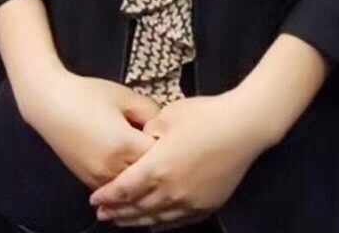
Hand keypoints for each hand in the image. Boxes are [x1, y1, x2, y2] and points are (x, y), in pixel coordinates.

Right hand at [20, 65, 163, 190]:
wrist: (51, 104)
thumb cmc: (88, 95)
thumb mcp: (125, 96)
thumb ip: (151, 111)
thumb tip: (165, 126)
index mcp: (124, 146)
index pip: (159, 156)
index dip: (168, 145)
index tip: (170, 134)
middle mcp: (112, 169)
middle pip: (147, 176)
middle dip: (157, 162)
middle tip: (162, 145)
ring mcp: (98, 179)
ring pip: (132, 187)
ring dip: (142, 175)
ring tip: (146, 155)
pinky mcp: (89, 182)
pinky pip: (115, 189)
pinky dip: (125, 180)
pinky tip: (129, 164)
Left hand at [89, 90, 271, 227]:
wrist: (243, 126)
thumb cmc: (207, 116)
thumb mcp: (168, 115)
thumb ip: (148, 131)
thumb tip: (141, 140)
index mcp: (158, 167)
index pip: (123, 189)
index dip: (107, 196)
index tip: (95, 199)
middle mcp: (171, 190)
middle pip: (136, 208)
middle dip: (117, 212)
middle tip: (103, 213)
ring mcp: (190, 201)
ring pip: (155, 219)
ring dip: (136, 221)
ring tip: (122, 221)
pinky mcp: (206, 205)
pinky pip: (177, 221)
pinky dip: (161, 223)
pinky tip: (154, 222)